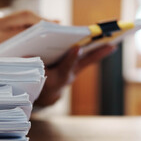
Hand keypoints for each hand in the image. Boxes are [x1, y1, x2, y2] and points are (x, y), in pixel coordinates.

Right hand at [0, 10, 115, 106]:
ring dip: (100, 52)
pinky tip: (107, 44)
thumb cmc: (31, 81)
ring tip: (114, 43)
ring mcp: (73, 74)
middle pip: (83, 63)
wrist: (39, 96)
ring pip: (87, 61)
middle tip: (110, 46)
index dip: (70, 58)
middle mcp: (67, 77)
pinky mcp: (75, 71)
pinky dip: (96, 52)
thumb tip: (32, 51)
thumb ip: (29, 63)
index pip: (64, 67)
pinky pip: (87, 60)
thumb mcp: (26, 72)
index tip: (76, 48)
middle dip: (96, 54)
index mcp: (55, 78)